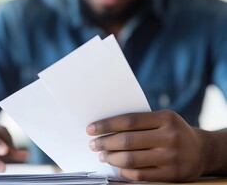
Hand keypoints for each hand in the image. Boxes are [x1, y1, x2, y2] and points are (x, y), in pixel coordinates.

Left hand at [86, 110, 205, 181]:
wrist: (202, 150)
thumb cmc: (173, 132)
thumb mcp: (162, 120)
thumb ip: (139, 122)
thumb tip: (105, 128)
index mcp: (166, 118)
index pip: (128, 121)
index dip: (106, 125)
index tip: (91, 129)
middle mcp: (170, 137)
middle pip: (127, 141)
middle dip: (104, 143)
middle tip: (93, 144)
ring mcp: (172, 157)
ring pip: (131, 159)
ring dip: (111, 158)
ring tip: (102, 156)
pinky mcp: (172, 175)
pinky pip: (140, 175)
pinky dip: (124, 172)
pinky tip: (117, 167)